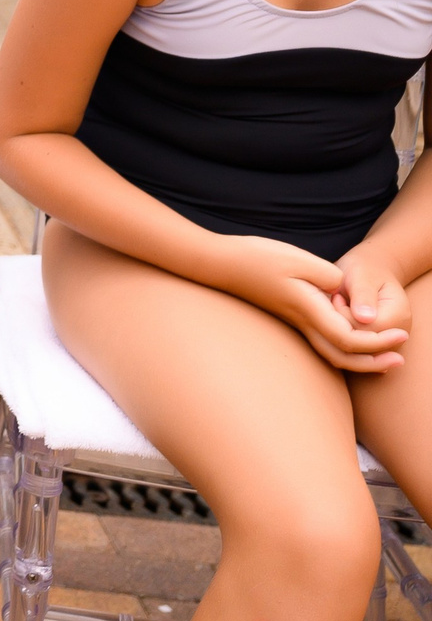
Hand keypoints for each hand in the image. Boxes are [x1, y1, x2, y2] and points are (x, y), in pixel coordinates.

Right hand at [216, 235, 407, 371]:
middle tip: (400, 358)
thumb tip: (345, 292)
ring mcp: (295, 321)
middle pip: (342, 357)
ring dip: (361, 360)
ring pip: (331, 353)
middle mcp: (302, 321)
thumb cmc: (256, 258)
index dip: (378, 342)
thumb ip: (330, 277)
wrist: (220, 263)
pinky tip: (354, 340)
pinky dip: (344, 348)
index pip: (349, 339)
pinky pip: (323, 342)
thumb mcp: (298, 259)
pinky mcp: (291, 316)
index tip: (401, 335)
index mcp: (307, 309)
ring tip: (384, 356)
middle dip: (374, 362)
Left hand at [337, 246, 415, 344]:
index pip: (363, 330)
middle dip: (339, 322)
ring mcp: (387, 344)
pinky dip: (340, 334)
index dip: (342, 314)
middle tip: (337, 300)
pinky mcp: (375, 347)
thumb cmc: (365, 271)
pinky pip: (351, 349)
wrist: (372, 273)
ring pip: (353, 349)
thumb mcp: (362, 276)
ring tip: (340, 306)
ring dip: (339, 328)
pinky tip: (338, 317)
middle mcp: (397, 336)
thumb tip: (365, 319)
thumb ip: (363, 295)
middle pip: (359, 343)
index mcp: (398, 316)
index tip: (337, 296)